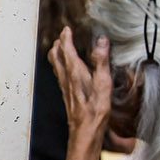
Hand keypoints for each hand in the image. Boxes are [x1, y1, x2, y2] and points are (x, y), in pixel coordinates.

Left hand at [48, 28, 110, 145]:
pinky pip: (59, 75)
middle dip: (59, 43)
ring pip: (55, 65)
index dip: (66, 37)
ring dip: (57, 53)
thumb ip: (102, 61)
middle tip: (63, 35)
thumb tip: (101, 41)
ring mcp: (64, 87)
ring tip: (61, 47)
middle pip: (56, 56)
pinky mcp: (66, 94)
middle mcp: (66, 78)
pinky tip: (65, 69)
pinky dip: (60, 65)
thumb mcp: (103, 83)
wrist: (84, 131)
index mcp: (74, 72)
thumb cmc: (95, 110)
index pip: (66, 49)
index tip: (67, 28)